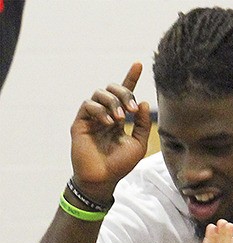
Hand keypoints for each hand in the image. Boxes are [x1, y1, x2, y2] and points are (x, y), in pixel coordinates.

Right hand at [70, 63, 151, 202]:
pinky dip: (100, 110)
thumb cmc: (119, 165)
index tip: (138, 64)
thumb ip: (141, 124)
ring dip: (112, 102)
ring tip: (120, 119)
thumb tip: (143, 102)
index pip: (125, 94)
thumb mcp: (138, 144)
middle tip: (131, 109)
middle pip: (112, 88)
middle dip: (124, 93)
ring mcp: (91, 117)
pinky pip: (88, 105)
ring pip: (99, 93)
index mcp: (119, 117)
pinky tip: (109, 123)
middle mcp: (105, 114)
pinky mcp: (80, 122)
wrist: (102, 179)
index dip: (131, 77)